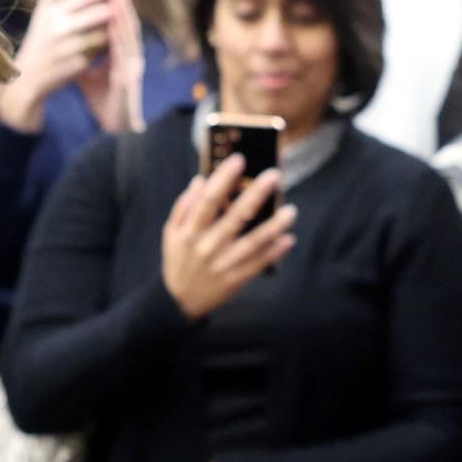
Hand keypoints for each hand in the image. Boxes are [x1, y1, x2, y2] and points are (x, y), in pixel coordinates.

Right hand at [0, 0, 123, 132]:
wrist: (26, 82)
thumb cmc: (35, 50)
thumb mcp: (37, 25)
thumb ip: (46, 5)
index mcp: (51, 14)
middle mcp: (57, 28)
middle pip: (95, 14)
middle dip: (114, 8)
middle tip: (128, 4)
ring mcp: (66, 48)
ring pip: (100, 35)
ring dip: (113, 30)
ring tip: (123, 25)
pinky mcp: (75, 65)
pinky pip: (99, 55)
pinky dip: (108, 50)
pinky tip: (115, 47)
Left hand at [76, 0, 146, 133]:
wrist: (112, 127)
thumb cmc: (102, 100)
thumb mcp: (88, 73)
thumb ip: (82, 55)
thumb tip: (66, 39)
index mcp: (121, 56)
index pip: (120, 27)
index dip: (116, 8)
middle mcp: (130, 59)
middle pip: (128, 27)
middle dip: (123, 6)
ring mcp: (131, 70)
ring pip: (130, 39)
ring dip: (125, 18)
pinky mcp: (128, 82)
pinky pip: (124, 58)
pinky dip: (121, 42)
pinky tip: (115, 29)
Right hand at [161, 156, 296, 319]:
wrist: (179, 301)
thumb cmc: (178, 260)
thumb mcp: (171, 233)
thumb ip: (184, 206)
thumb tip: (200, 179)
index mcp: (190, 231)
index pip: (208, 200)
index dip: (224, 178)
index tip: (239, 160)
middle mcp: (207, 246)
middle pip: (235, 217)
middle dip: (256, 195)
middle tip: (274, 176)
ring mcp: (222, 264)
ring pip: (251, 243)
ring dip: (273, 226)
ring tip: (290, 211)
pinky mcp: (234, 280)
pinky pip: (257, 265)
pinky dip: (273, 253)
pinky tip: (288, 239)